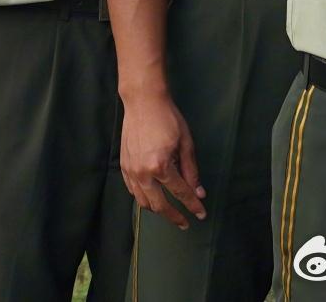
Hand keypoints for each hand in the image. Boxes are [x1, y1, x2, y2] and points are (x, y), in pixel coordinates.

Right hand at [120, 92, 207, 227]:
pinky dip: (144, 198)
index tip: (201, 214)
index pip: (180, 193)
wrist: (143, 102)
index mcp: (161, 166)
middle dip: (174, 216)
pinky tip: (153, 198)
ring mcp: (130, 171)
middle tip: (185, 223)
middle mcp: (143, 173)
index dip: (193, 206)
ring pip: (143, 202)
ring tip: (170, 212)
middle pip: (159, 205)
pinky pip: (133, 191)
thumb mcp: (186, 143)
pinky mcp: (123, 167)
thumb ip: (191, 171)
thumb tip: (198, 192)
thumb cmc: (168, 119)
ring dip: (158, 210)